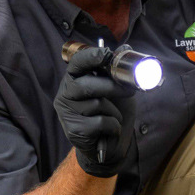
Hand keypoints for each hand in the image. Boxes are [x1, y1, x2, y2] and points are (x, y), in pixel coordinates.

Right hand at [54, 44, 136, 177]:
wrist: (110, 147)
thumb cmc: (111, 113)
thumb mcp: (118, 89)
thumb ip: (118, 70)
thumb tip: (126, 48)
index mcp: (73, 81)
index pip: (75, 64)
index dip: (90, 57)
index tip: (107, 53)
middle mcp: (65, 95)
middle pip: (85, 85)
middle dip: (111, 87)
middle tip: (130, 90)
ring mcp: (67, 114)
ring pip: (96, 104)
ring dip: (114, 111)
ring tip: (113, 116)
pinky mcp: (74, 131)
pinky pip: (101, 122)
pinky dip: (113, 126)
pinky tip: (110, 130)